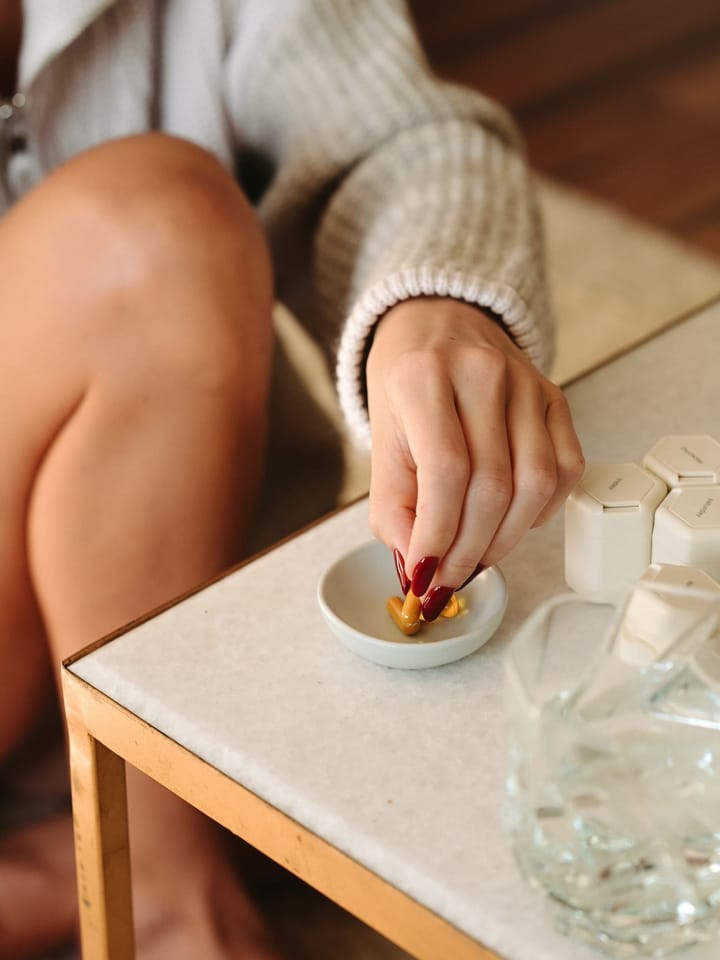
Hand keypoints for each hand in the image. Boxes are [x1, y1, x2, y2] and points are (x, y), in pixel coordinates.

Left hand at [365, 296, 583, 618]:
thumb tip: (419, 568)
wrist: (438, 324)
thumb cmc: (406, 384)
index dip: (438, 535)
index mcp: (424, 377)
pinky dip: (541, 511)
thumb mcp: (381, 439)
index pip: (446, 471)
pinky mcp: (555, 397)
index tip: (425, 575)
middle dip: (469, 550)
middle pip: (492, 486)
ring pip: (534, 484)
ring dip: (505, 539)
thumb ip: (393, 506)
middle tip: (448, 580)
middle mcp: (482, 372)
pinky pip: (564, 469)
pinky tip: (511, 520)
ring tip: (476, 557)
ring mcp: (527, 383)